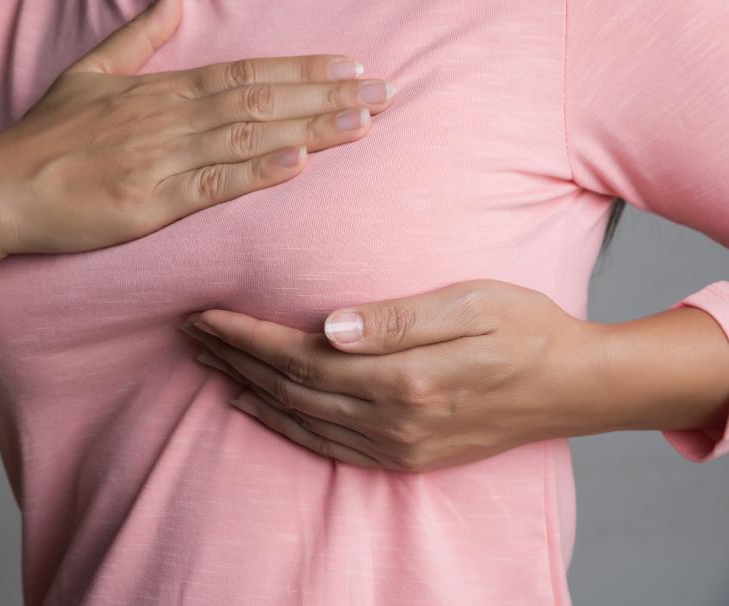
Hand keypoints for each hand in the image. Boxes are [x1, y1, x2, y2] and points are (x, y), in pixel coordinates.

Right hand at [0, 0, 394, 261]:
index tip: (351, 65)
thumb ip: (138, 36)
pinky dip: (257, 172)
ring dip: (310, 128)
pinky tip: (298, 164)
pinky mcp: (149, 202)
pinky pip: (213, 185)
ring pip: (248, 136)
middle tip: (385, 93)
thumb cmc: (43, 136)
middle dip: (327, 95)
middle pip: (261, 99)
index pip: (246, 70)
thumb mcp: (88, 72)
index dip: (303, 68)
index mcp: (160, 90)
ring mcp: (161, 160)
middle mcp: (169, 118)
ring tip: (362, 122)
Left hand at [178, 279, 610, 472]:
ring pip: (298, 419)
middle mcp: (392, 421)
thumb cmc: (526, 328)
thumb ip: (397, 319)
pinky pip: (325, 447)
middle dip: (231, 357)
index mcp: (403, 378)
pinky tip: (254, 407)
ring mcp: (397, 447)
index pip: (298, 355)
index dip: (244, 334)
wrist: (575, 387)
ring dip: (246, 387)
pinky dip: (281, 427)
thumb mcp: (470, 303)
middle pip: (288, 387)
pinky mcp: (405, 458)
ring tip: (206, 360)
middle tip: (187, 330)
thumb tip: (329, 326)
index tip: (203, 312)